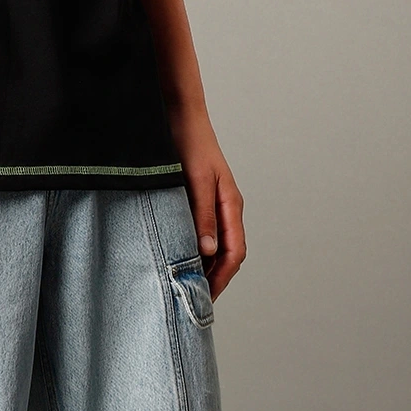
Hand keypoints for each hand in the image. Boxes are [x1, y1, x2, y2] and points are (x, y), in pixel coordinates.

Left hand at [165, 99, 245, 300]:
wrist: (178, 113)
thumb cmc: (189, 142)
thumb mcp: (196, 180)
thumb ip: (203, 214)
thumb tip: (209, 252)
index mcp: (231, 204)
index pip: (235, 252)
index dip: (223, 277)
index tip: (207, 297)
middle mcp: (225, 206)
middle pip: (226, 252)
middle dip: (214, 276)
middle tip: (193, 298)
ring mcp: (213, 201)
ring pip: (213, 241)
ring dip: (202, 263)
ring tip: (184, 282)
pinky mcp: (197, 195)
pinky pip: (200, 228)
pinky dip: (192, 245)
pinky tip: (176, 252)